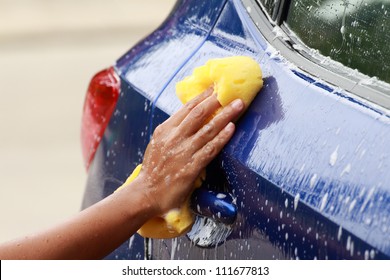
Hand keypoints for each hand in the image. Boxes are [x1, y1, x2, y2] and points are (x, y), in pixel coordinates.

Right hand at [136, 88, 243, 214]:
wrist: (146, 193)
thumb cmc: (154, 169)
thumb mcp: (158, 143)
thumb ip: (172, 131)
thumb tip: (189, 118)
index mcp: (165, 130)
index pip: (186, 108)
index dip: (202, 97)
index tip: (214, 88)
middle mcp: (174, 137)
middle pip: (199, 114)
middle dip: (216, 101)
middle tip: (230, 92)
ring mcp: (183, 152)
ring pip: (208, 129)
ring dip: (225, 115)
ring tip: (238, 105)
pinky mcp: (191, 167)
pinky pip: (210, 148)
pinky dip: (222, 137)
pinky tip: (232, 128)